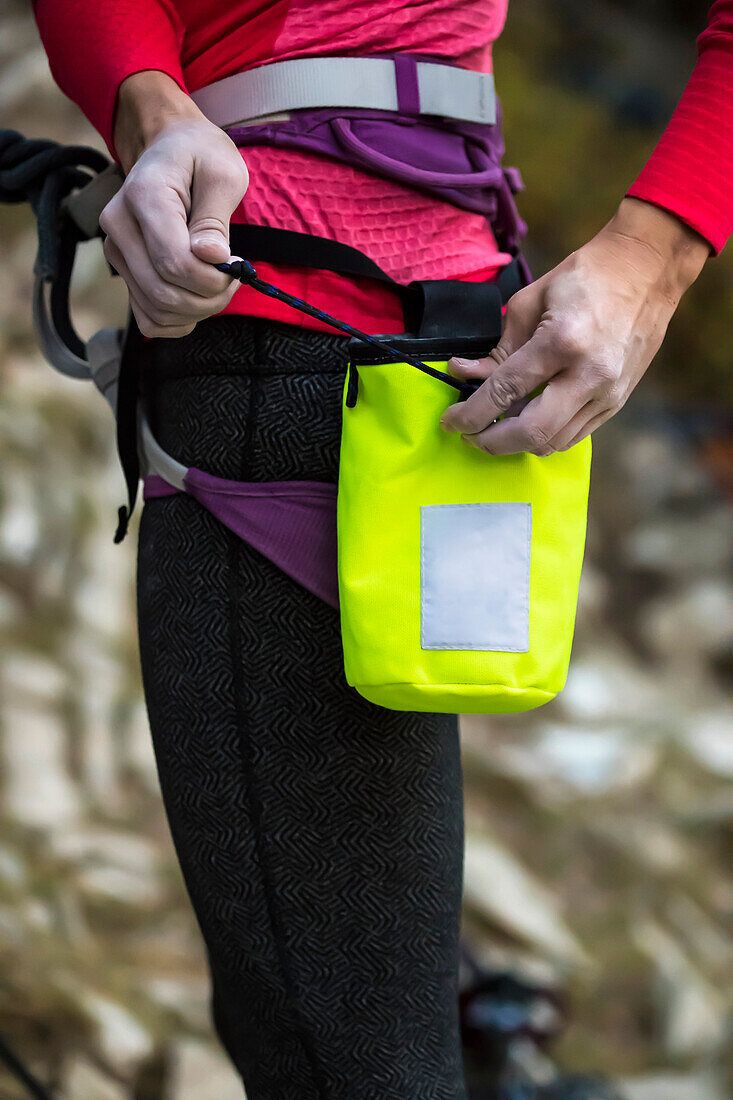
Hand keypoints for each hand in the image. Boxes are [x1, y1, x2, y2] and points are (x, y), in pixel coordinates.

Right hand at [99, 72, 248, 337]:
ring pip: (156, 310)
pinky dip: (176, 320)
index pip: (174, 262)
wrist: (169, 148)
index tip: (237, 266)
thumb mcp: (223, 172)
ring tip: (218, 286)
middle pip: (164, 292)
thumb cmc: (201, 155)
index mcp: (144, 196)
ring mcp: (116, 251)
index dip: (212, 278)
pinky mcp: (123, 270)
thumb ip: (216, 218)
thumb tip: (212, 257)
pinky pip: (147, 317)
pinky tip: (197, 300)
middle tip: (233, 279)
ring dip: (196, 311)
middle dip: (209, 298)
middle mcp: (119, 226)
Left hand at [440, 197, 710, 454]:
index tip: (450, 420)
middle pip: (531, 433)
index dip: (470, 414)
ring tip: (495, 427)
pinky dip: (544, 436)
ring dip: (517, 443)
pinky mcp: (618, 402)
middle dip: (491, 441)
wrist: (646, 269)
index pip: (505, 392)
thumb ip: (497, 347)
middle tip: (469, 434)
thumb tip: (466, 375)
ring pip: (553, 443)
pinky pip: (574, 436)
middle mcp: (588, 374)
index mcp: (561, 341)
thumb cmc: (584, 276)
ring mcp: (608, 393)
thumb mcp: (528, 301)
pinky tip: (527, 421)